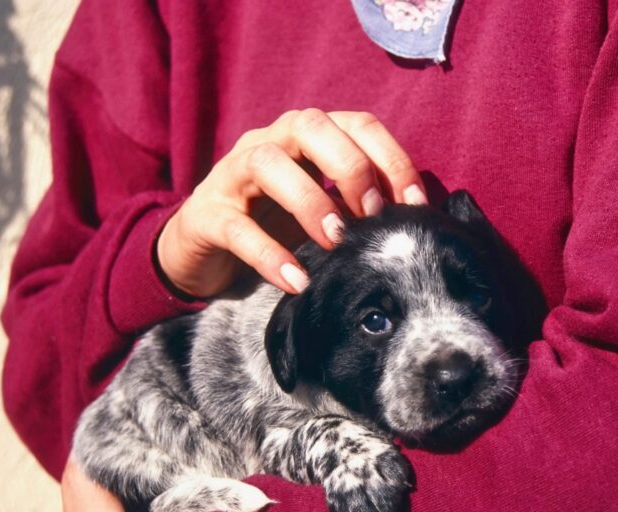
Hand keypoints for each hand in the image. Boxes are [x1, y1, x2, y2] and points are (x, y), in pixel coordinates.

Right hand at [157, 109, 427, 297]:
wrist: (203, 248)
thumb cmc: (275, 224)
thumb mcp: (325, 210)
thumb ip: (360, 207)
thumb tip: (413, 222)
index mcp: (307, 136)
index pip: (358, 124)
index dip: (391, 159)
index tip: (414, 204)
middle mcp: (269, 142)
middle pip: (311, 125)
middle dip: (349, 167)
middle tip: (371, 214)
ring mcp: (232, 174)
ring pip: (267, 162)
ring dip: (309, 200)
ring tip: (336, 241)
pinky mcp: (206, 214)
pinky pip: (236, 228)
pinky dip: (269, 254)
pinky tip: (298, 281)